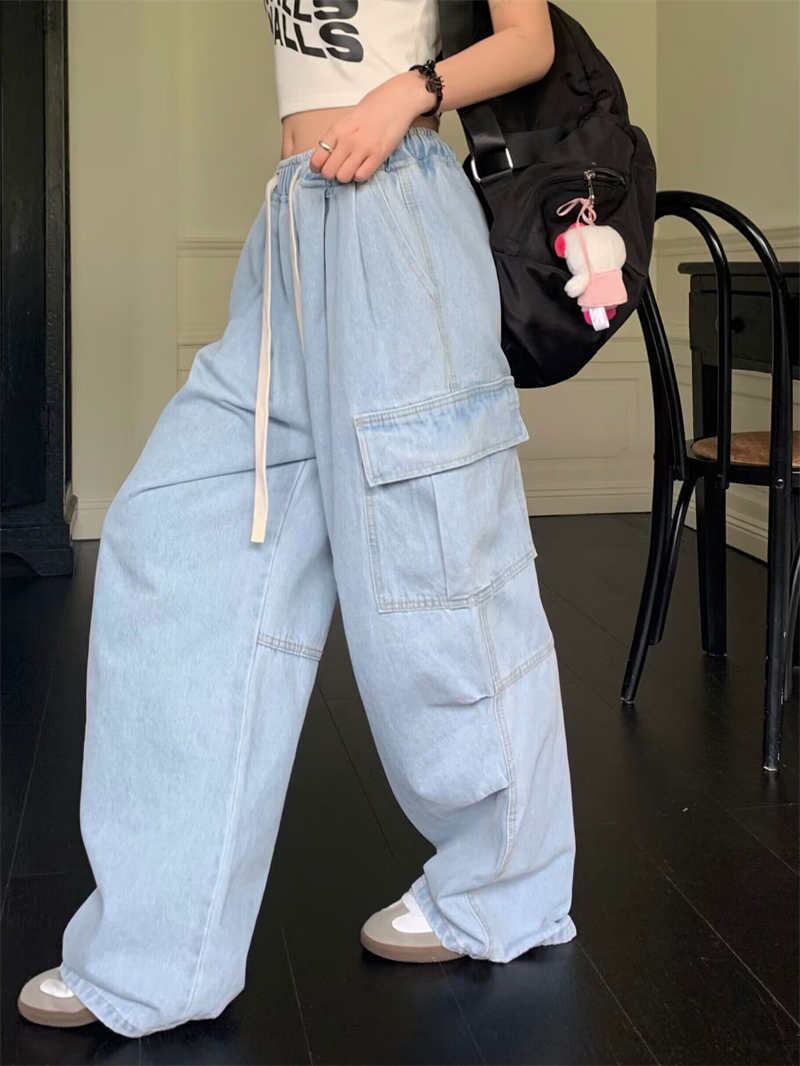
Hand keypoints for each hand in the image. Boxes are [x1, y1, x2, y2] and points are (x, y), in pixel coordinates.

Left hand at [308, 71, 436, 183]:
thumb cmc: (372, 108)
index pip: (317, 158)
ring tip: (351, 167)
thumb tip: (325, 156)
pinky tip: (363, 166)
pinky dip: (360, 175)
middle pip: (328, 172)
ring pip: (343, 177)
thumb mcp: (347, 118)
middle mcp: (348, 140)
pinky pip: (361, 176)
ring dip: (346, 175)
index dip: (317, 166)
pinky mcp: (378, 156)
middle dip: (331, 173)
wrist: (397, 100)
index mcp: (337, 129)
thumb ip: (336, 136)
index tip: (321, 166)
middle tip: (338, 168)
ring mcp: (363, 149)